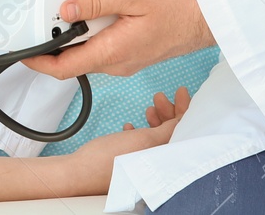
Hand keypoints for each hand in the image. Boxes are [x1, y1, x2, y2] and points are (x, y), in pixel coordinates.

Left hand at [21, 0, 214, 79]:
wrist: (204, 19)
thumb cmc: (175, 7)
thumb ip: (95, 3)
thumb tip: (66, 10)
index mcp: (112, 52)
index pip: (64, 68)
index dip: (38, 61)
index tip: (22, 52)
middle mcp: (115, 64)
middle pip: (71, 60)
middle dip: (54, 41)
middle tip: (47, 16)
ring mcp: (123, 63)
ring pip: (86, 54)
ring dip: (74, 36)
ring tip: (74, 9)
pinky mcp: (129, 56)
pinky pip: (100, 49)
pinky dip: (90, 35)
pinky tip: (97, 14)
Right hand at [67, 87, 192, 192]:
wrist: (80, 171)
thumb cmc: (110, 160)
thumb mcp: (145, 139)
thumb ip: (168, 130)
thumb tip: (184, 120)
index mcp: (164, 163)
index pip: (183, 134)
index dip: (184, 111)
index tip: (181, 93)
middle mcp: (155, 166)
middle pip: (169, 135)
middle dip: (167, 113)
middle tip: (161, 97)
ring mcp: (142, 166)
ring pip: (155, 138)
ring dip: (154, 121)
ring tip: (149, 109)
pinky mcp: (128, 164)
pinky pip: (140, 145)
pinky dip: (139, 132)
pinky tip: (130, 126)